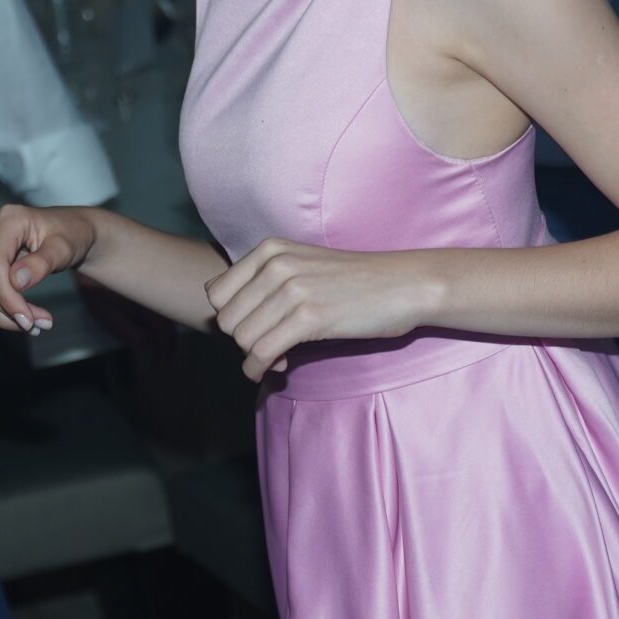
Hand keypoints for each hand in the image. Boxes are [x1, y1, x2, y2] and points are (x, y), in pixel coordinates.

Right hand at [0, 204, 94, 333]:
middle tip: (38, 326)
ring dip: (1, 316)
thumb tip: (16, 281)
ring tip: (34, 326)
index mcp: (8, 219)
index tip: (29, 321)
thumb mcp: (65, 248)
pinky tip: (22, 317)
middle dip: (7, 311)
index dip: (7, 298)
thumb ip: (42, 263)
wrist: (71, 232)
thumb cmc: (72, 235)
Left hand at [203, 239, 440, 382]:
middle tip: (269, 347)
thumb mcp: (302, 266)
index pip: (216, 294)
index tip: (257, 328)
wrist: (402, 285)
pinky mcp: (309, 316)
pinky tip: (279, 369)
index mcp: (270, 249)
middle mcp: (275, 265)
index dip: (232, 318)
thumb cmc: (355, 282)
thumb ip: (265, 283)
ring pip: (242, 338)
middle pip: (226, 319)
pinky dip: (261, 368)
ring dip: (255, 357)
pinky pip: (262, 353)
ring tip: (279, 357)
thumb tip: (230, 323)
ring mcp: (291, 289)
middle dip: (243, 340)